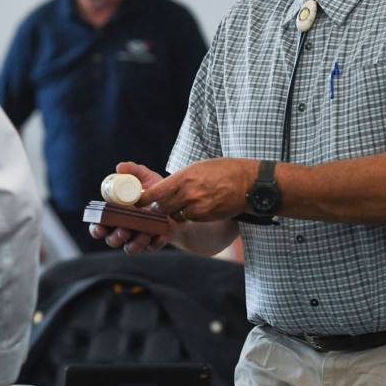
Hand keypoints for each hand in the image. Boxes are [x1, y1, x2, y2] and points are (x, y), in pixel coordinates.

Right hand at [89, 162, 173, 253]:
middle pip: (111, 240)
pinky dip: (154, 243)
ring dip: (135, 243)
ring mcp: (138, 238)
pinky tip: (160, 235)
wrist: (179, 204)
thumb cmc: (155, 191)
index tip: (99, 225)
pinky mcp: (153, 244)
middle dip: (115, 237)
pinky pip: (151, 248)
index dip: (96, 228)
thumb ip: (133, 171)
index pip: (99, 225)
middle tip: (124, 229)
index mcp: (116, 214)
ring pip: (129, 248)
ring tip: (144, 232)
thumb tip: (119, 168)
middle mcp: (124, 228)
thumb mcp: (146, 178)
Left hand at [141, 157, 257, 221]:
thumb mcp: (198, 167)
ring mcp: (197, 207)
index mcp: (184, 177)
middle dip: (157, 207)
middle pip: (162, 207)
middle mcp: (189, 193)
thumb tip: (162, 186)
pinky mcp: (205, 217)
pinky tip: (193, 207)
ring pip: (174, 215)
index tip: (136, 201)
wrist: (249, 183)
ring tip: (178, 203)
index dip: (143, 199)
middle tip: (155, 204)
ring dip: (172, 212)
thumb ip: (179, 178)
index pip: (156, 192)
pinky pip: (188, 219)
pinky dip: (186, 215)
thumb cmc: (224, 171)